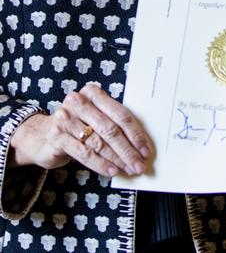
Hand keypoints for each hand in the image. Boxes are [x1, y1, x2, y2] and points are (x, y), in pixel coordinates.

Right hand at [9, 84, 151, 177]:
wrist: (41, 135)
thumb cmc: (77, 125)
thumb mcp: (95, 117)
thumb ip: (114, 123)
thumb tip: (141, 145)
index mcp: (93, 92)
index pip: (120, 114)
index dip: (135, 134)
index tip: (146, 150)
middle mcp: (78, 101)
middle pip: (110, 129)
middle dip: (128, 149)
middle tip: (140, 164)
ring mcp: (66, 118)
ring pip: (98, 142)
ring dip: (117, 159)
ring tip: (129, 169)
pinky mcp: (57, 135)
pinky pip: (84, 153)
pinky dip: (100, 164)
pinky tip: (112, 171)